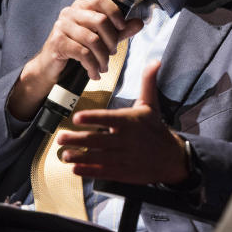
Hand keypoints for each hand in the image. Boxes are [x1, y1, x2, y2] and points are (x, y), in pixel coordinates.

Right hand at [8, 0, 142, 118]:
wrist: (51, 66)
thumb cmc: (79, 47)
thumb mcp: (103, 38)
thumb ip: (121, 30)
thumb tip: (140, 23)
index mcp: (81, 6)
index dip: (115, 13)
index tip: (122, 28)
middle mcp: (70, 13)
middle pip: (100, 21)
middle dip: (111, 41)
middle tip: (113, 53)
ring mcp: (61, 26)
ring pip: (92, 40)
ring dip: (103, 57)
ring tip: (104, 67)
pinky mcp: (57, 42)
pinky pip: (82, 53)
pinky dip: (92, 66)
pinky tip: (94, 73)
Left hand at [55, 61, 189, 184]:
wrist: (171, 158)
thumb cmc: (156, 129)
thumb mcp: (152, 105)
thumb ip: (148, 83)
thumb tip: (155, 61)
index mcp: (130, 122)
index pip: (108, 118)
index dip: (92, 118)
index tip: (77, 117)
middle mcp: (126, 140)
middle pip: (98, 139)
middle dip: (77, 139)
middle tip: (60, 138)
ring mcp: (123, 157)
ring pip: (97, 156)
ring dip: (79, 156)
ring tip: (64, 155)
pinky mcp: (122, 171)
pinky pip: (102, 171)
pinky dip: (88, 171)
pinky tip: (75, 169)